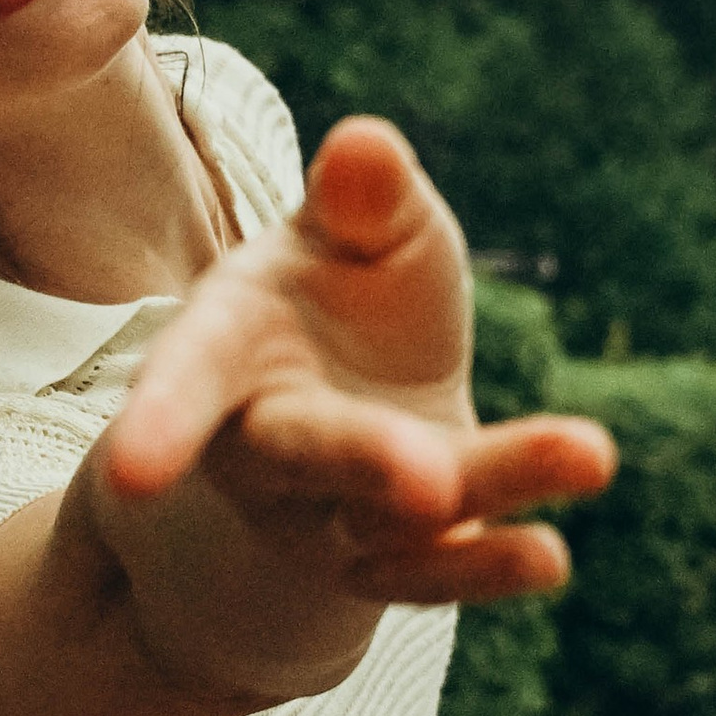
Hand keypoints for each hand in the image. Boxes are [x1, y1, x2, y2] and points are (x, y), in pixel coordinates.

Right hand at [103, 115, 615, 611]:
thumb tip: (368, 143)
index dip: (160, 422)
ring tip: (584, 454)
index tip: (130, 478)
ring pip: (391, 518)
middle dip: (361, 462)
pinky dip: (492, 567)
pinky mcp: (393, 558)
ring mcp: (324, 515)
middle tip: (427, 478)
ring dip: (481, 495)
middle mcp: (263, 445)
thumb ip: (364, 198)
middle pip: (301, 458)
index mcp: (225, 344)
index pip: (189, 378)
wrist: (366, 386)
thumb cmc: (350, 285)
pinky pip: (436, 572)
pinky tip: (552, 554)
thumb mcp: (361, 231)